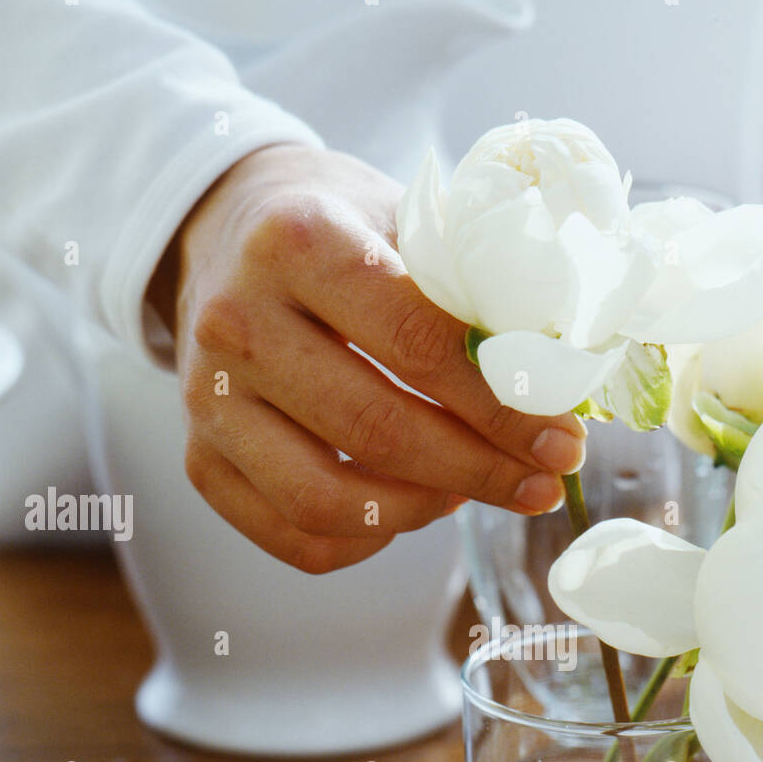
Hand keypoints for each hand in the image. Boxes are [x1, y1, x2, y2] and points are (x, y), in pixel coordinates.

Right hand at [147, 143, 584, 573]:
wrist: (230, 229)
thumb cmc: (341, 229)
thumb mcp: (405, 221)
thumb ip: (470, 293)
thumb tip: (558, 380)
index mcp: (297, 242)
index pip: (418, 342)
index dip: (502, 405)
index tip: (562, 440)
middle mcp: (235, 322)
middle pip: (377, 429)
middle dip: (479, 470)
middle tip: (541, 485)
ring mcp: (207, 399)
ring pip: (329, 499)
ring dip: (423, 510)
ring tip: (471, 490)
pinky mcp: (200, 458)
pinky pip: (296, 535)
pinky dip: (367, 540)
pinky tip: (410, 508)